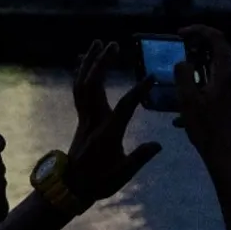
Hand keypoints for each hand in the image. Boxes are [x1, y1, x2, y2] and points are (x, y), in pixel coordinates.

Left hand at [64, 40, 162, 202]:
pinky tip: (84, 61)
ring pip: (83, 84)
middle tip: (114, 44)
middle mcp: (93, 120)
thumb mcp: (124, 174)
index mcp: (108, 133)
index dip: (138, 90)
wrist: (71, 186)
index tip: (151, 76)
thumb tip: (159, 144)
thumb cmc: (99, 181)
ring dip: (89, 62)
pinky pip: (78, 90)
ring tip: (98, 43)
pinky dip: (81, 73)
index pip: (125, 106)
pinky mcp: (80, 117)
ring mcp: (84, 117)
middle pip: (95, 86)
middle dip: (103, 63)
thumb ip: (140, 157)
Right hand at [173, 26, 230, 178]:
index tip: (180, 34)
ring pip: (222, 66)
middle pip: (221, 50)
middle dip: (199, 46)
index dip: (197, 31)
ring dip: (202, 65)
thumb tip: (184, 63)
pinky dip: (208, 81)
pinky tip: (190, 102)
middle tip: (181, 50)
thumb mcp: (188, 100)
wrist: (230, 157)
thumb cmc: (208, 128)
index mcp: (228, 71)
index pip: (216, 38)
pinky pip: (224, 81)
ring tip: (184, 75)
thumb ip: (183, 74)